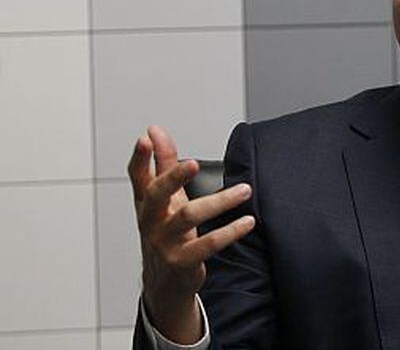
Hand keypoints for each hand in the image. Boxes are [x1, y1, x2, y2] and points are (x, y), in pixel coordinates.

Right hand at [128, 125, 254, 342]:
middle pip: (157, 195)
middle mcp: (151, 221)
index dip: (140, 158)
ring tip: (245, 190)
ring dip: (220, 202)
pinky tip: (247, 221)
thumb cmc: (165, 232)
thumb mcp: (163, 200)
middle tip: (193, 163)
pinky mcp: (182, 261)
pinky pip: (208, 245)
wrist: (164, 282)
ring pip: (188, 217)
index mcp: (146, 203)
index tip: (146, 137)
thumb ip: (163, 164)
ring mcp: (164, 243)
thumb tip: (155, 131)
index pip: (138, 177)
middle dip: (173, 178)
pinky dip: (230, 232)